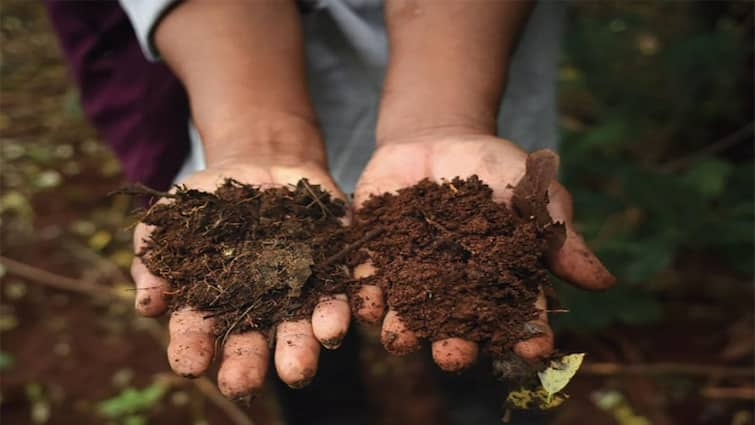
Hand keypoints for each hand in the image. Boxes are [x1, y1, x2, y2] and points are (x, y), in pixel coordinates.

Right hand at [130, 161, 350, 396]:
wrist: (261, 165)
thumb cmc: (209, 201)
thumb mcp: (173, 219)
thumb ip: (154, 259)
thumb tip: (147, 305)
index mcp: (215, 304)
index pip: (199, 333)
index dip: (192, 348)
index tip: (188, 365)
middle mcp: (260, 306)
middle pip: (255, 342)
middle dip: (249, 364)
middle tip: (242, 386)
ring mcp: (299, 288)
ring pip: (302, 326)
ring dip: (301, 348)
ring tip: (297, 369)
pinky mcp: (333, 266)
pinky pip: (341, 291)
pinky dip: (340, 311)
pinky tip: (337, 326)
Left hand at [352, 134, 614, 370]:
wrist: (438, 137)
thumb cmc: (495, 167)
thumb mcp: (534, 193)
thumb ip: (560, 236)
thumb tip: (604, 283)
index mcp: (498, 281)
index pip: (518, 314)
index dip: (528, 333)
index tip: (534, 350)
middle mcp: (456, 289)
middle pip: (458, 325)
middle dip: (456, 344)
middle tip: (454, 357)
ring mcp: (415, 275)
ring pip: (410, 311)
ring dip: (405, 330)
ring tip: (401, 340)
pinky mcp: (378, 255)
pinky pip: (371, 279)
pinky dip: (368, 294)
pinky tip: (367, 307)